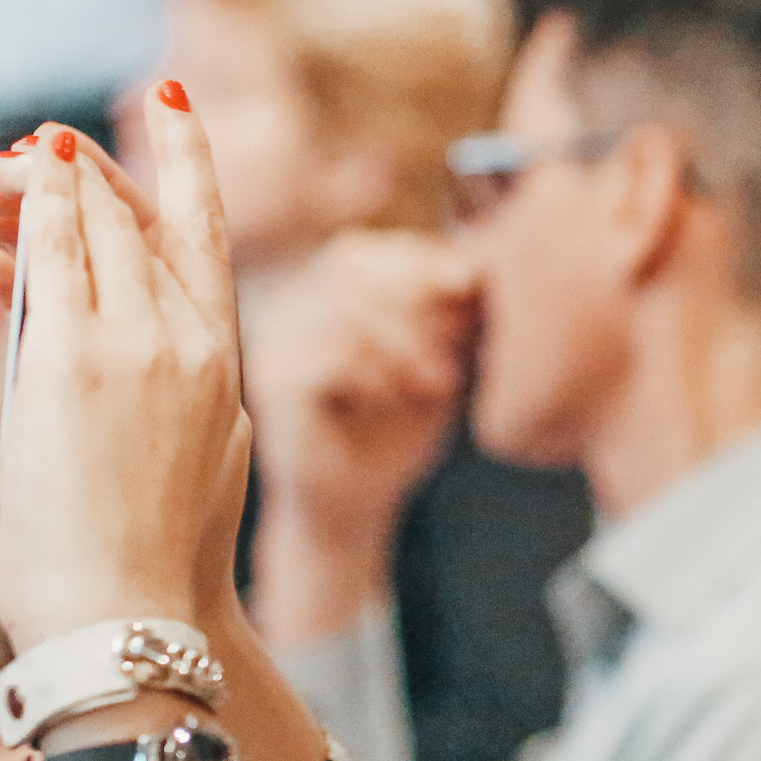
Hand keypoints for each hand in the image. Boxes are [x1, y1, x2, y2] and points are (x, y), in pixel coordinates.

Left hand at [0, 96, 247, 653]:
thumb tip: (133, 352)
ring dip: (49, 186)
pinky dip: (29, 214)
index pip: (203, 233)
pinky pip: (47, 260)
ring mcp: (135, 345)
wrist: (137, 612)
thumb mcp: (196, 453)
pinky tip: (10, 186)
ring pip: (94, 229)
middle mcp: (190, 340)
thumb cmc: (160, 557)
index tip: (169, 102)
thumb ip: (169, 384)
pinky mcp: (69, 362)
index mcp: (224, 363)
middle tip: (45, 140)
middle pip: (140, 220)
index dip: (186, 159)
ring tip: (12, 160)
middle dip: (89, 172)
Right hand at [245, 230, 478, 642]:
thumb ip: (451, 317)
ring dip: (406, 338)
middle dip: (417, 293)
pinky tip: (409, 395)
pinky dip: (380, 370)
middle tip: (461, 337)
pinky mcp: (275, 390)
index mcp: (321, 299)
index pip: (364, 251)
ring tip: (444, 379)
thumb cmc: (396, 436)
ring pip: (341, 306)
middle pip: (348, 263)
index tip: (472, 289)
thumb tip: (486, 265)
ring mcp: (274, 348)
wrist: (353, 510)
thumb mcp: (436, 365)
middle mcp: (287, 313)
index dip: (421, 261)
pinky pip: (329, 356)